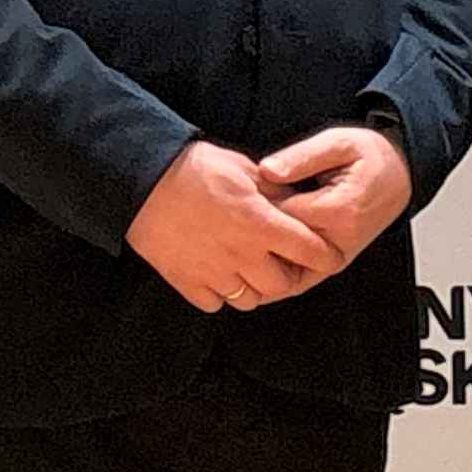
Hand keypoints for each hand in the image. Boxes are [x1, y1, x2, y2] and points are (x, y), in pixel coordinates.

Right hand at [126, 140, 345, 314]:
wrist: (141, 178)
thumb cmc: (196, 168)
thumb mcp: (246, 169)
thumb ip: (277, 191)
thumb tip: (299, 203)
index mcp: (262, 225)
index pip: (312, 253)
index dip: (326, 256)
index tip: (329, 256)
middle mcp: (242, 255)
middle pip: (282, 285)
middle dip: (289, 275)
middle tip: (284, 263)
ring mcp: (213, 272)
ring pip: (250, 300)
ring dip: (255, 288)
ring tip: (249, 270)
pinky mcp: (186, 282)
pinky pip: (215, 303)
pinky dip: (221, 294)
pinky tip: (219, 274)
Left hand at [257, 125, 414, 274]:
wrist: (401, 176)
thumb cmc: (371, 158)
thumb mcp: (339, 142)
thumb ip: (302, 156)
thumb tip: (267, 171)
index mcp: (337, 210)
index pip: (274, 215)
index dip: (252, 202)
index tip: (244, 188)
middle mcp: (337, 240)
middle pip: (275, 244)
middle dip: (252, 229)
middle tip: (240, 210)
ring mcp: (335, 256)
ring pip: (282, 267)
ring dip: (259, 255)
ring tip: (243, 236)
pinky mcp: (332, 263)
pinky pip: (296, 279)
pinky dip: (274, 273)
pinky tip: (258, 258)